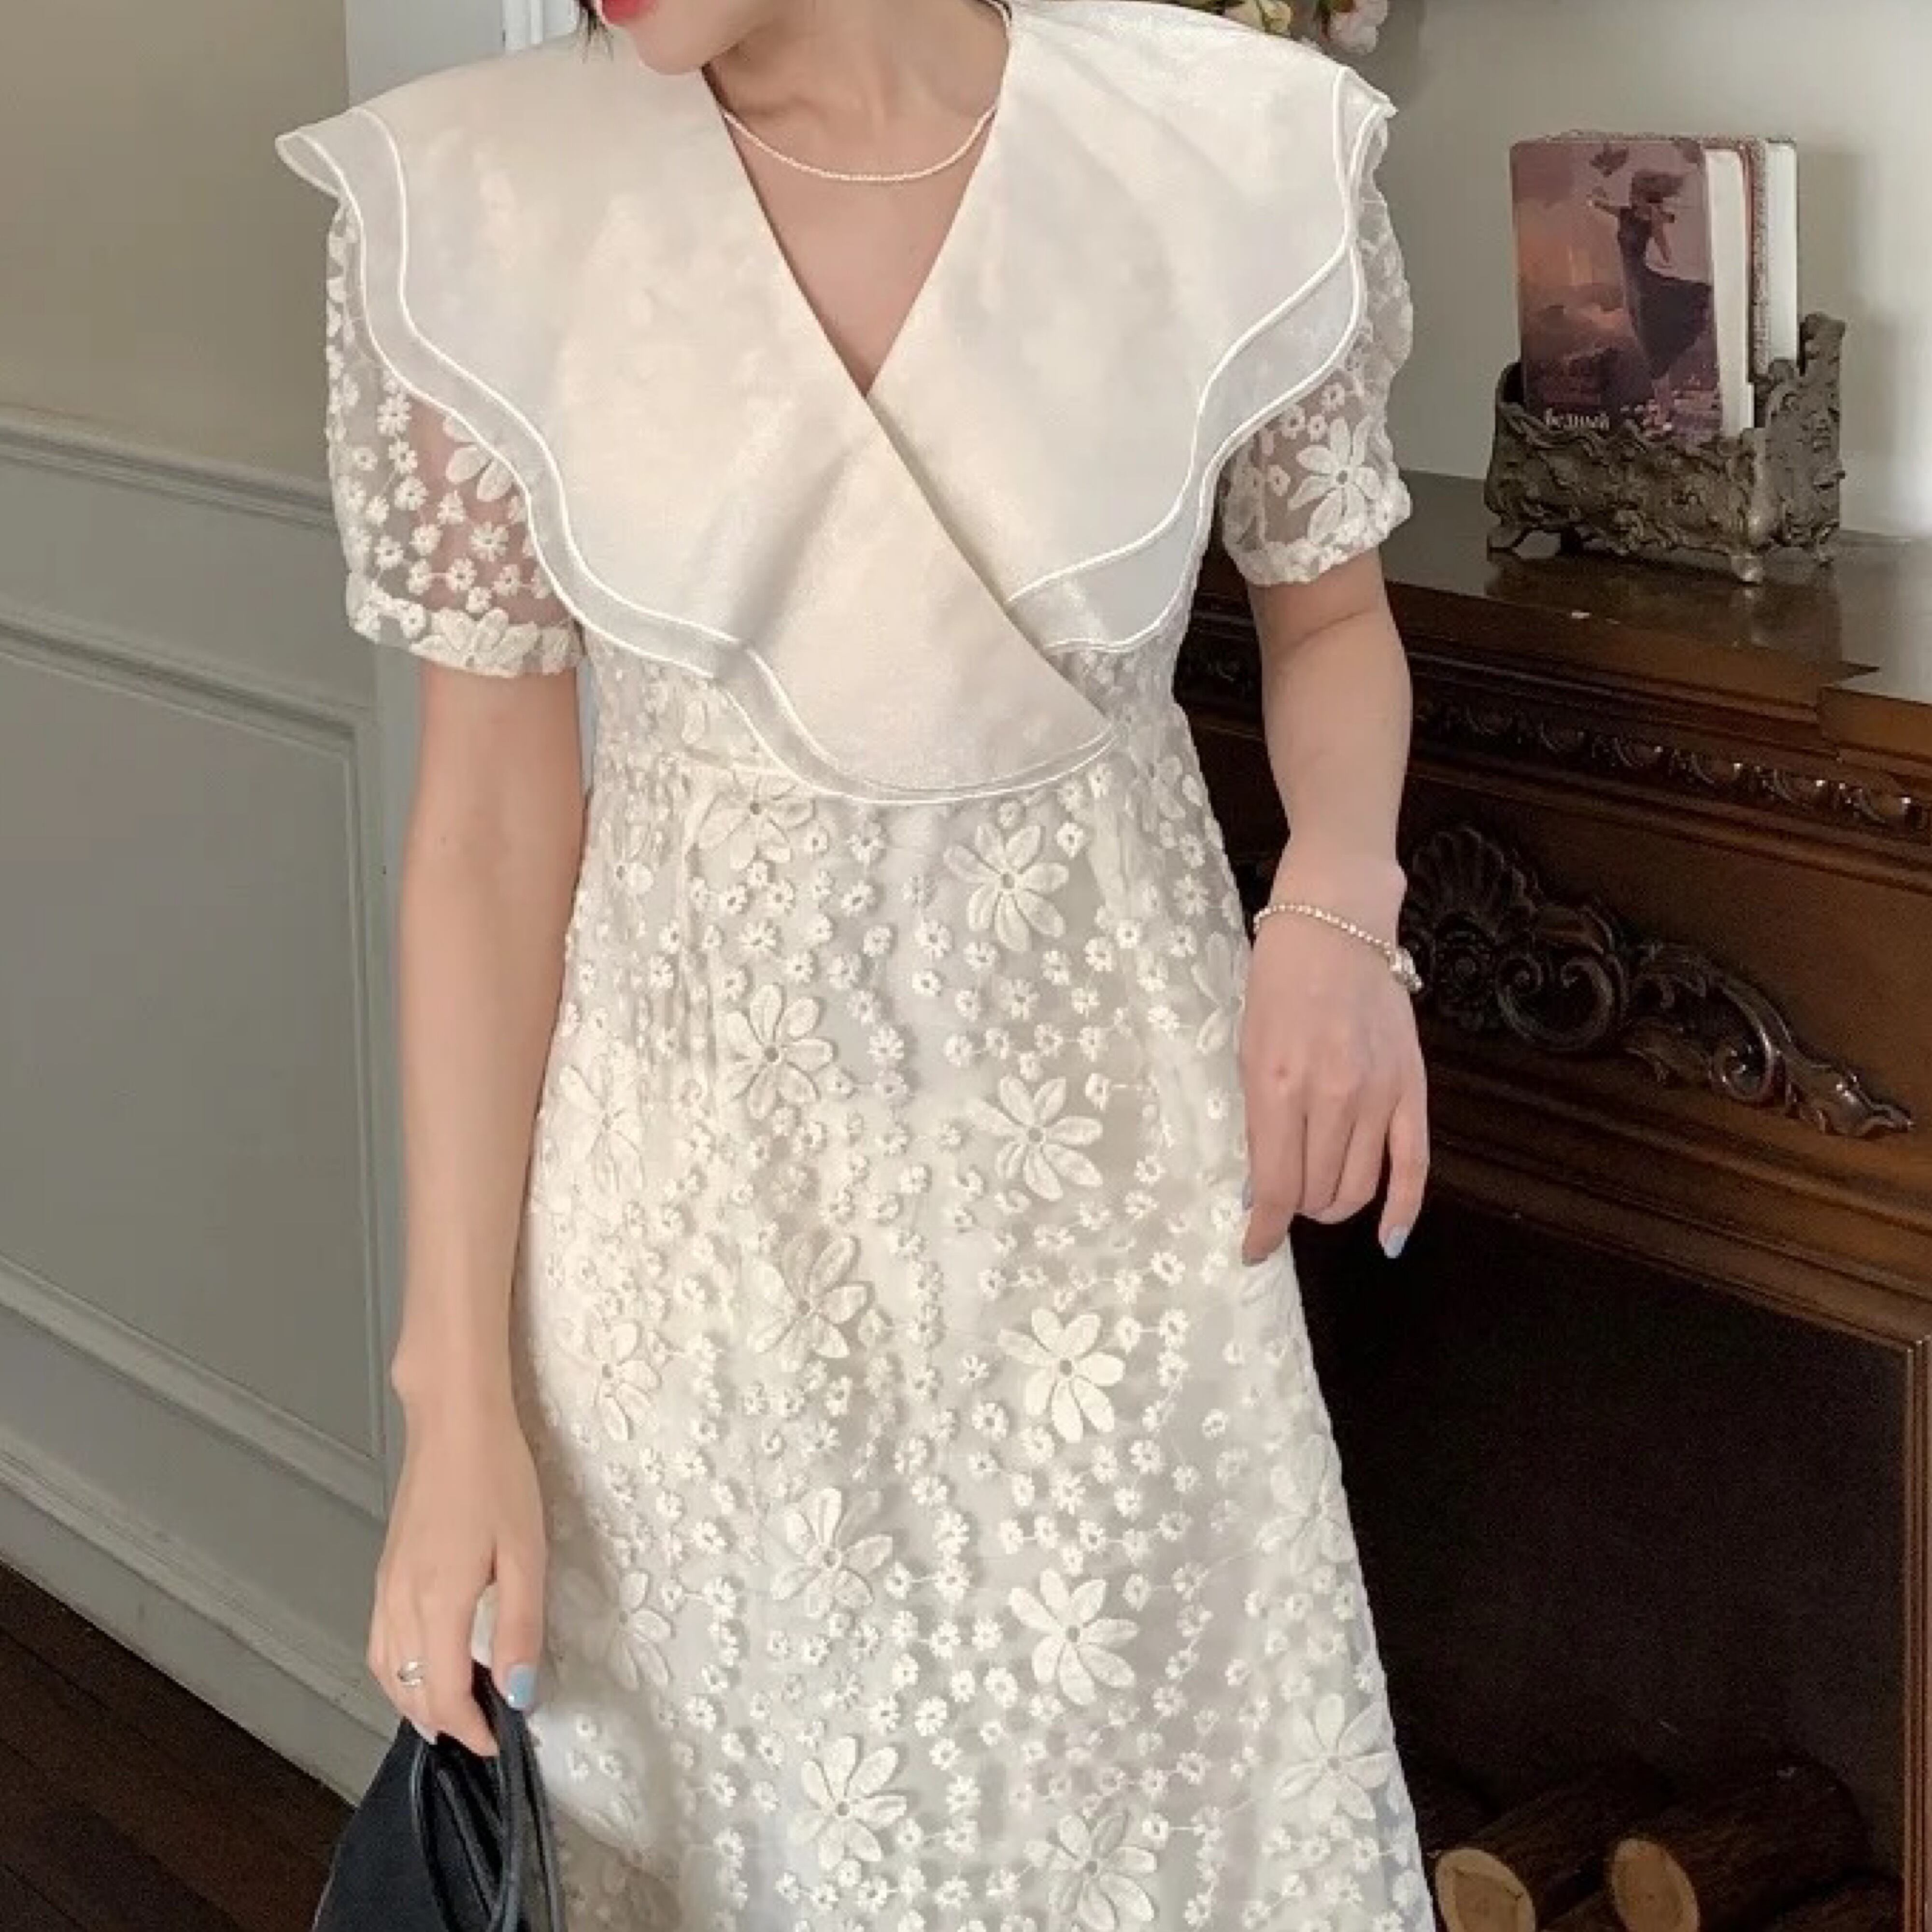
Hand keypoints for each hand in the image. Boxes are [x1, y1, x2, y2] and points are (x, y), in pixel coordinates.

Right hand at [369, 1387, 546, 1754]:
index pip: (441, 1693)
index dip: (469, 1729)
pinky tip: (424, 1663)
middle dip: (441, 1723)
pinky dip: (396, 1669)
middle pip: (406, 1689)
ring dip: (412, 1701)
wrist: (454, 1420)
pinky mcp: (387, 1567)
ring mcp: (387, 1583)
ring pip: (385, 1667)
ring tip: (452, 1714)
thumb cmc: (497, 1477)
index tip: (499, 1744)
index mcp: (438, 1601)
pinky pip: (380, 1638)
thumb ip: (520, 1627)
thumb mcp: (527, 1553)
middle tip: (480, 1736)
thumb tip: (518, 1693)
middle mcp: (401, 1600)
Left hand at [1239, 856, 1428, 1264]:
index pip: (1276, 1188)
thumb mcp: (1247, 1051)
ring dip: (1333, 1203)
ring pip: (1358, 1189)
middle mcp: (1332, 1096)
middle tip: (1286, 1185)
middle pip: (1317, 1193)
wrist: (1336, 927)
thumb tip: (1261, 1191)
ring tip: (1319, 1187)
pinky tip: (1388, 1239)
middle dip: (1296, 1205)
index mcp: (1279, 1086)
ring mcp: (1379, 1095)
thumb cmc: (1278, 985)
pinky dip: (1402, 1211)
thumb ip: (1258, 1123)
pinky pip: (1415, 1168)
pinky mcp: (1413, 1089)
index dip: (1263, 1231)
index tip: (1253, 1249)